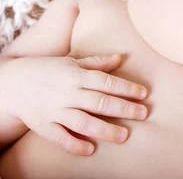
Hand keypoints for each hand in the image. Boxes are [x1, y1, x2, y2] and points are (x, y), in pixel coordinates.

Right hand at [1, 54, 147, 155]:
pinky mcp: (44, 126)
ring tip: (124, 136)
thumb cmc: (49, 71)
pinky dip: (74, 145)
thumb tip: (120, 58)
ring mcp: (56, 111)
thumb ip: (97, 63)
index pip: (106, 82)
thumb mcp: (72, 62)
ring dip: (105, 130)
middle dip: (123, 109)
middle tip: (143, 114)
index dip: (126, 88)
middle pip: (99, 102)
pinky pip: (60, 138)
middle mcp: (68, 94)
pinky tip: (90, 149)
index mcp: (77, 76)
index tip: (144, 94)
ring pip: (83, 122)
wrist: (13, 84)